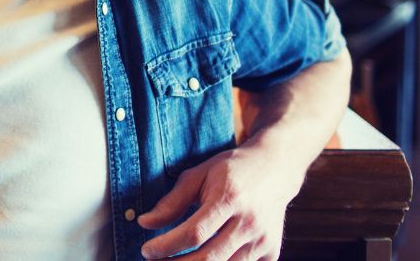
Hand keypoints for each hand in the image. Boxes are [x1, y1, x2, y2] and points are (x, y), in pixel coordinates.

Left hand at [137, 145, 302, 260]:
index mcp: (229, 198)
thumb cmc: (230, 170)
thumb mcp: (199, 175)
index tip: (146, 250)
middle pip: (208, 258)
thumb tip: (144, 223)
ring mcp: (263, 241)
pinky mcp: (271, 253)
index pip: (194, 233)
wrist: (275, 169)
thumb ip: (172, 201)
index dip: (167, 246)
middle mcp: (249, 223)